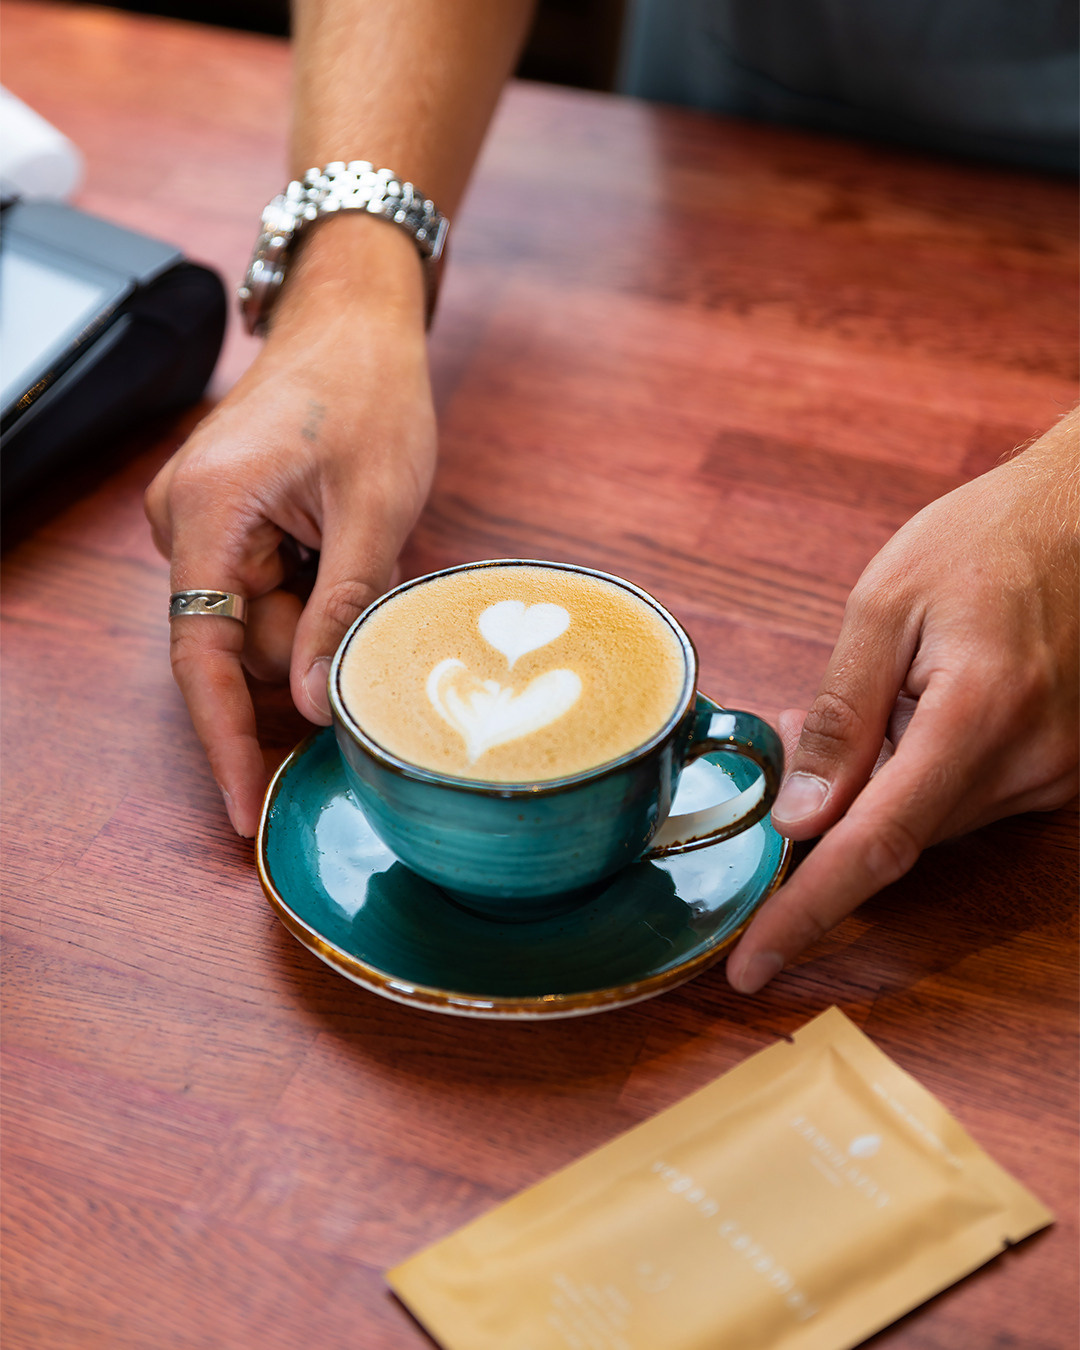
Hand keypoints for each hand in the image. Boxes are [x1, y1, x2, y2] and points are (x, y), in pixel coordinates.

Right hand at [145, 221, 435, 836]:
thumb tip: (313, 707)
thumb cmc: (370, 395)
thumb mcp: (374, 511)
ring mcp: (204, 523)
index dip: (225, 739)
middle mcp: (186, 523)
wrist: (356, 321)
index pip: (203, 657)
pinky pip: (270, 589)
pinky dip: (315, 587)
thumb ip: (341, 612)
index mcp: (208, 514)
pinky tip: (343, 543)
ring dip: (324, 608)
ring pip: (265, 622)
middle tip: (375, 576)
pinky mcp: (231, 523)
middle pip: (247, 643)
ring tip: (364, 544)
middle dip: (316, 638)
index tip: (243, 809)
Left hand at [726, 409, 1078, 993]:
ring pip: (930, 823)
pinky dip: (920, 775)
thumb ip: (843, 715)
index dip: (806, 913)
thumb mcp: (885, 605)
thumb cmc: (986, 539)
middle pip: (897, 837)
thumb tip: (801, 817)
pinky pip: (966, 800)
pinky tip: (917, 706)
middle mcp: (1030, 762)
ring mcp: (1057, 772)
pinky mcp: (1062, 769)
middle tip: (801, 735)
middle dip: (832, 814)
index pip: (875, 846)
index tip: (753, 967)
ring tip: (882, 692)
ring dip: (879, 787)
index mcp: (978, 714)